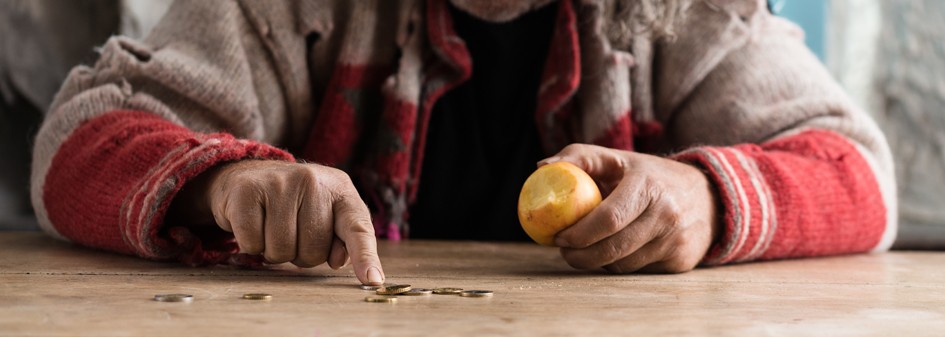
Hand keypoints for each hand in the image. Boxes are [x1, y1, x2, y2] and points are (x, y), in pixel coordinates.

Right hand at [168, 160, 384, 284]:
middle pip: (313, 251)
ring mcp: (280, 182)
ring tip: (272, 228)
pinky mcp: (248, 190)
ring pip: (281, 250)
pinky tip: (254, 224)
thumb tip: (337, 260)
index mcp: (341, 190)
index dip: (365, 257)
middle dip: (300, 254)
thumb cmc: (295, 204)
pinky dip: (251, 244)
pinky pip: (252, 243)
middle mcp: (313, 181)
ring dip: (274, 251)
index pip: (357, 228)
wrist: (249, 175)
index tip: (372, 280)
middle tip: (292, 232)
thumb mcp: (328, 214)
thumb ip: (343, 238)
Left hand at [541, 144, 718, 273]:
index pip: (609, 218)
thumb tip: (542, 168)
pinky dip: (621, 265)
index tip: (558, 237)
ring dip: (599, 261)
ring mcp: (676, 241)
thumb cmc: (649, 176)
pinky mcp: (681, 262)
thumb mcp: (618, 158)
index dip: (580, 233)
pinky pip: (638, 272)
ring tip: (590, 248)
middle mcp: (666, 214)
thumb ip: (579, 157)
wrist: (708, 197)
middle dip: (580, 256)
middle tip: (564, 251)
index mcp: (648, 185)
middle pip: (613, 248)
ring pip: (623, 265)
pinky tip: (619, 251)